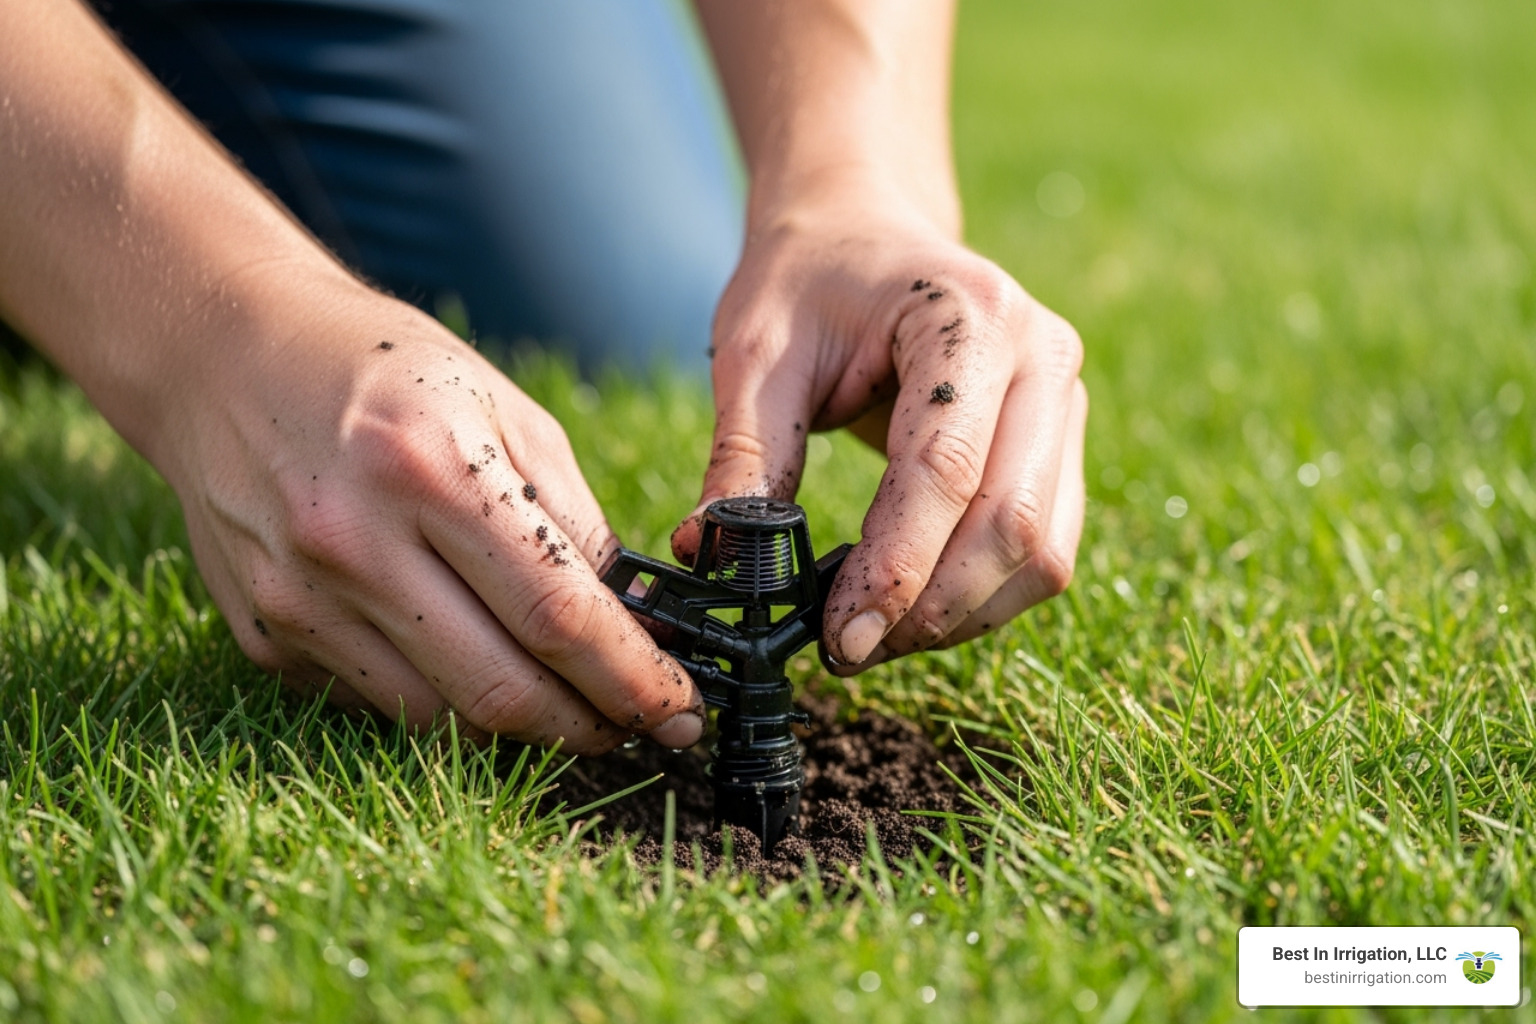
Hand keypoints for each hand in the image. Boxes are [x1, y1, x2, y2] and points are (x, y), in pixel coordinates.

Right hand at [157, 281, 704, 752]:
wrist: (225, 357)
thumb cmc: (386, 372)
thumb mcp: (504, 409)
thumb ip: (573, 518)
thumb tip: (636, 620)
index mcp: (432, 471)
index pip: (557, 614)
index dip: (632, 678)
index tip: (680, 709)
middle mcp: (355, 545)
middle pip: (501, 691)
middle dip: (588, 726)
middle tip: (633, 725)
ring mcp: (299, 601)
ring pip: (440, 720)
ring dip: (518, 727)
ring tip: (564, 702)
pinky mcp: (265, 637)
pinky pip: (379, 702)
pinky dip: (440, 699)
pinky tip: (465, 659)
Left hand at [673, 194, 1087, 670]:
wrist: (862, 229)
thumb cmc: (805, 281)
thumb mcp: (755, 353)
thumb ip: (743, 456)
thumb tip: (712, 556)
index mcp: (970, 318)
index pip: (945, 470)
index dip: (896, 569)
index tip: (837, 637)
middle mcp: (1043, 356)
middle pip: (1013, 523)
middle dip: (931, 608)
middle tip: (848, 648)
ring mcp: (1064, 399)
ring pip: (1044, 551)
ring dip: (963, 614)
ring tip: (876, 634)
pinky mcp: (1061, 440)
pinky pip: (1046, 546)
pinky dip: (984, 596)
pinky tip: (914, 607)